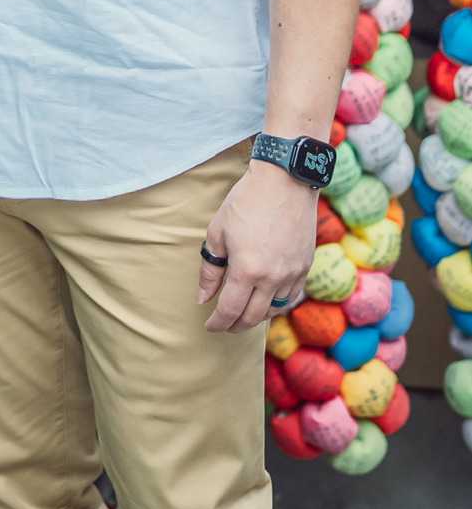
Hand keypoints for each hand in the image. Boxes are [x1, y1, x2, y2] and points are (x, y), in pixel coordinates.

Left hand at [198, 162, 316, 334]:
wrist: (285, 181)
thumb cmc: (246, 202)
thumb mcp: (218, 232)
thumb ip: (210, 269)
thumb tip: (203, 297)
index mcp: (247, 270)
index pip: (230, 310)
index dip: (218, 323)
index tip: (209, 327)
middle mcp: (272, 278)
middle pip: (252, 317)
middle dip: (235, 326)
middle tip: (224, 325)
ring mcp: (292, 274)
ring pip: (274, 310)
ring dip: (256, 317)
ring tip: (243, 315)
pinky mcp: (305, 266)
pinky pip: (290, 297)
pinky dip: (276, 304)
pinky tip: (266, 300)